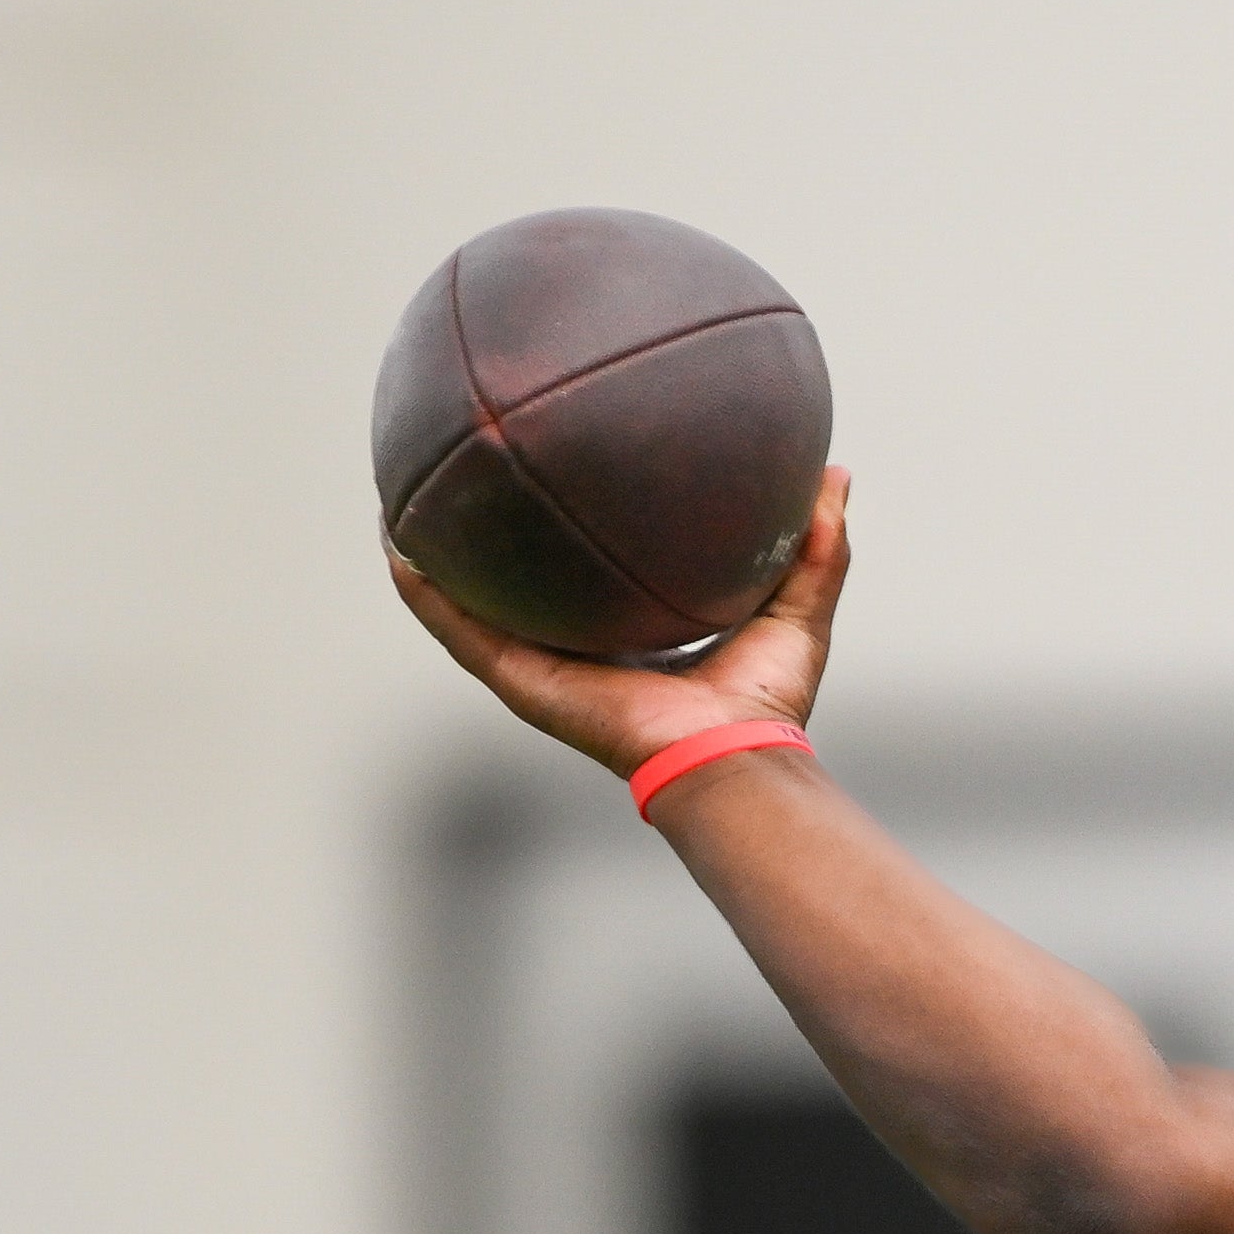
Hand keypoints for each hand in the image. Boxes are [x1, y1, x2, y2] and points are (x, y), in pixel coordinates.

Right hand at [384, 466, 852, 778]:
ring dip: (433, 562)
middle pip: (518, 590)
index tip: (553, 481)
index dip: (568, 534)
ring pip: (470, 609)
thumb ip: (816, 544)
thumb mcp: (796, 607)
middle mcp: (579, 653)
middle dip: (486, 542)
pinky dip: (427, 595)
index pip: (588, 581)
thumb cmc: (767, 704)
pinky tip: (398, 549)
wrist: (733, 759)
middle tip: (461, 482)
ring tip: (398, 506)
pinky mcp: (525, 684)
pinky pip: (463, 633)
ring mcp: (544, 670)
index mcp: (632, 639)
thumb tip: (835, 474)